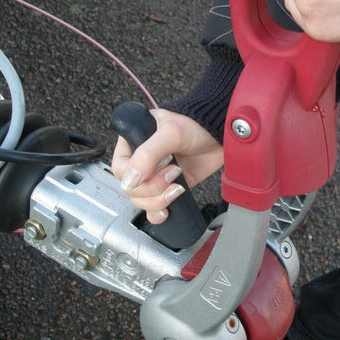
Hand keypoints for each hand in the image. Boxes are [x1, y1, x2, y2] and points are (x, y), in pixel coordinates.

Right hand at [111, 109, 223, 223]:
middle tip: (174, 172)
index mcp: (132, 142)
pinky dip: (157, 213)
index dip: (137, 173)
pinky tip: (167, 210)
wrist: (219, 136)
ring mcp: (153, 177)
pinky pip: (152, 210)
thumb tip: (130, 180)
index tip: (161, 165)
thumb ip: (148, 154)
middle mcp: (139, 161)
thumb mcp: (171, 133)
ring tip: (177, 187)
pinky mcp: (166, 189)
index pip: (120, 168)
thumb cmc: (195, 125)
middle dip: (152, 187)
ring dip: (158, 200)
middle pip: (130, 188)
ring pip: (140, 201)